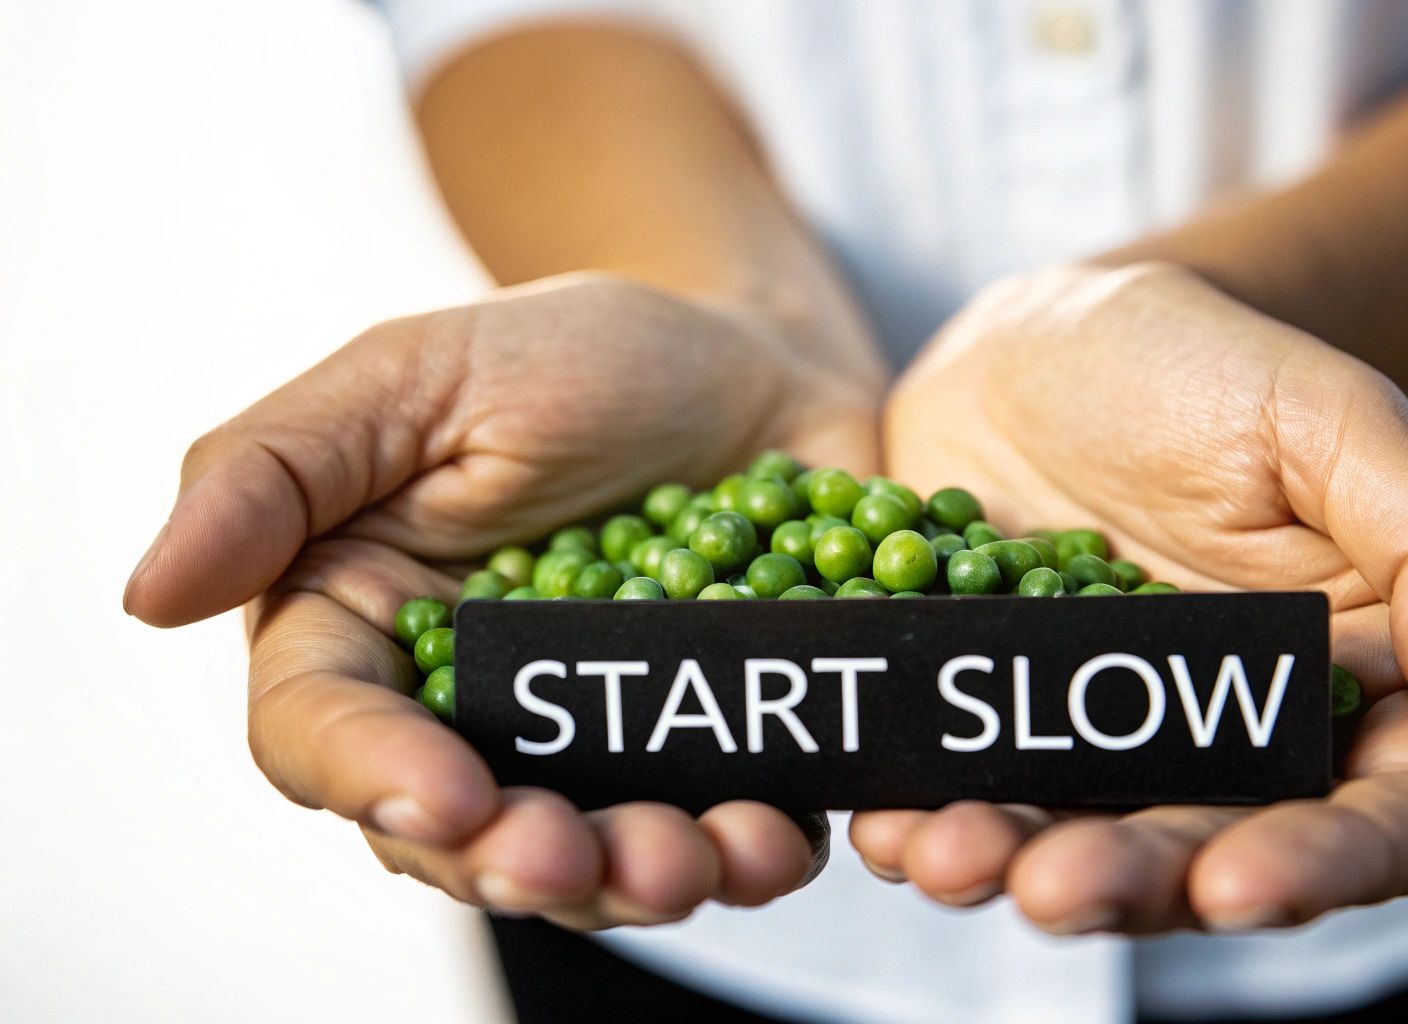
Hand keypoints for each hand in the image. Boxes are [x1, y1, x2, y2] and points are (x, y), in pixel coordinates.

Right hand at [125, 272, 876, 927]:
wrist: (760, 355)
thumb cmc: (579, 353)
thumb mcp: (418, 374)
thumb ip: (277, 470)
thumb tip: (148, 595)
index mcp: (375, 629)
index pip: (327, 735)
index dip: (374, 780)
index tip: (447, 795)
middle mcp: (482, 713)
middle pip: (462, 834)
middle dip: (518, 860)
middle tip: (577, 857)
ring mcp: (607, 743)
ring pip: (595, 857)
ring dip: (637, 881)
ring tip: (698, 857)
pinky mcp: (720, 748)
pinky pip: (727, 827)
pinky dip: (751, 849)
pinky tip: (779, 836)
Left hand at [851, 263, 1407, 933]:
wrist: (1044, 342)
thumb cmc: (1213, 364)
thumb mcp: (1334, 419)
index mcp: (1357, 691)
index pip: (1390, 818)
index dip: (1327, 867)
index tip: (1240, 883)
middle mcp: (1236, 747)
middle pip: (1214, 861)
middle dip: (1136, 885)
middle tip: (1057, 887)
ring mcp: (1107, 750)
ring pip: (1081, 849)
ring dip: (1013, 871)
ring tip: (941, 855)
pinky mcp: (1000, 733)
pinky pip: (969, 798)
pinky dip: (923, 823)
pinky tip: (880, 822)